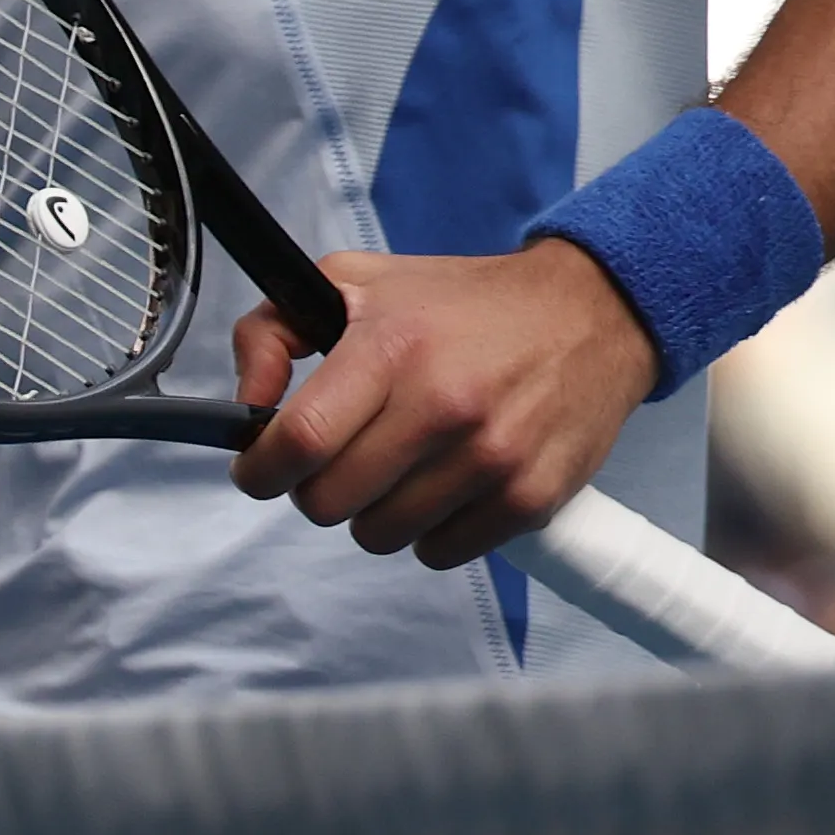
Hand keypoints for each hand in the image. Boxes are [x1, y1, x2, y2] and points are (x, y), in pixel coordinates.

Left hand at [229, 239, 657, 565]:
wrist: (588, 314)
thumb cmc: (460, 302)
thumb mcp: (353, 282)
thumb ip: (273, 332)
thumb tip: (246, 406)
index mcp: (390, 348)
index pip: (300, 439)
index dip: (260, 468)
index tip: (256, 469)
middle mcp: (442, 406)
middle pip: (331, 501)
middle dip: (313, 489)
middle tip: (331, 463)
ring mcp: (491, 458)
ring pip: (382, 535)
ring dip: (371, 513)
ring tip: (392, 470)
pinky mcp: (532, 497)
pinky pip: (443, 553)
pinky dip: (427, 533)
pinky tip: (438, 488)